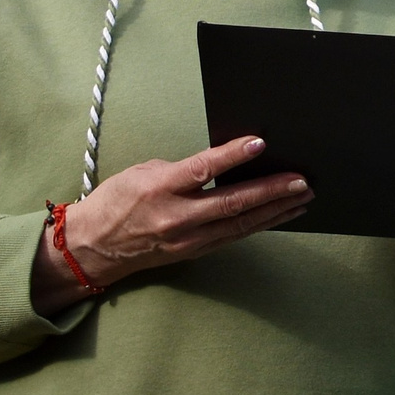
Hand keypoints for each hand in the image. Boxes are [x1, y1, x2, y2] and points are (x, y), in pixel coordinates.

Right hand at [34, 136, 310, 309]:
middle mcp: (177, 217)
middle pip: (233, 203)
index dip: (233, 156)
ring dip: (275, 210)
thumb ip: (182, 169)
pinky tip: (278, 215)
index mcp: (160, 189)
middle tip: (302, 180)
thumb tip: (220, 163)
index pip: (203, 169)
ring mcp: (188, 239)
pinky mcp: (194, 251)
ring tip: (302, 198)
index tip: (260, 143)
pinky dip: (259, 224)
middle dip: (271, 191)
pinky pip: (233, 235)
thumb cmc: (116, 202)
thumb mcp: (144, 171)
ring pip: (240, 224)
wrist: (92, 246)